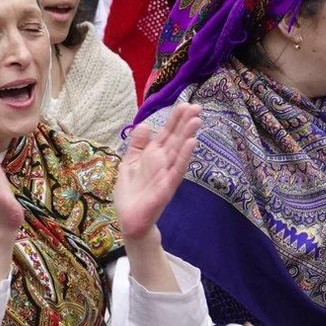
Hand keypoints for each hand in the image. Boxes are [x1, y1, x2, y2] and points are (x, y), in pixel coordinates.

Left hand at [114, 103, 199, 242]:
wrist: (130, 220)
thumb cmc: (131, 193)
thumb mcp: (129, 164)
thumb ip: (137, 146)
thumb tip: (144, 124)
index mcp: (152, 156)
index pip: (166, 134)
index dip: (174, 120)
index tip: (185, 104)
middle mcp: (162, 163)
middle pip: (174, 139)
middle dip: (184, 123)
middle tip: (197, 106)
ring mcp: (166, 174)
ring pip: (178, 151)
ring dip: (187, 136)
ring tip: (197, 119)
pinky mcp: (166, 187)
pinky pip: (177, 169)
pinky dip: (183, 156)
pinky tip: (191, 143)